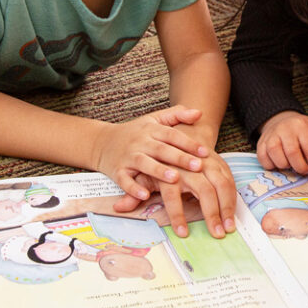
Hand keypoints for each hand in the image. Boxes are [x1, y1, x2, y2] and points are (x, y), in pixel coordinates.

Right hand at [94, 105, 209, 202]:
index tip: (205, 152)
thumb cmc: (135, 132)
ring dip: (159, 171)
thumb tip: (200, 112)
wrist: (102, 142)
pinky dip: (133, 188)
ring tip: (175, 178)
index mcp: (151, 130)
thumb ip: (177, 114)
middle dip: (180, 158)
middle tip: (198, 166)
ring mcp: (128, 157)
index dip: (189, 143)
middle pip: (161, 149)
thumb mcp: (154, 119)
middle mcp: (140, 142)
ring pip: (144, 164)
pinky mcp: (117, 171)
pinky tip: (145, 195)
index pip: (172, 135)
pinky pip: (124, 180)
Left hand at [114, 151, 236, 238]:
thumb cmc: (156, 157)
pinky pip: (229, 178)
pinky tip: (233, 213)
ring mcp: (207, 161)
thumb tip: (120, 207)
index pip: (173, 193)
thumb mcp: (142, 171)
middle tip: (217, 233)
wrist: (175, 132)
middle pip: (204, 188)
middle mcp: (190, 164)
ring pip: (221, 183)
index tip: (182, 233)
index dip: (177, 213)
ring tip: (228, 228)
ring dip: (227, 206)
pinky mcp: (218, 161)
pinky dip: (233, 196)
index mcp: (168, 167)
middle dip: (211, 212)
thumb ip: (132, 190)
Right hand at [257, 111, 307, 181]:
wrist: (282, 121)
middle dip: (300, 167)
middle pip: (292, 153)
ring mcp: (271, 135)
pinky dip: (271, 166)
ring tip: (290, 164)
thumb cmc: (302, 131)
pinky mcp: (261, 142)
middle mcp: (284, 129)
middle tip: (304, 170)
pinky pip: (263, 159)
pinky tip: (278, 163)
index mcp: (301, 125)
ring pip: (276, 156)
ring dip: (285, 166)